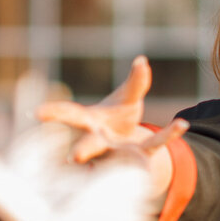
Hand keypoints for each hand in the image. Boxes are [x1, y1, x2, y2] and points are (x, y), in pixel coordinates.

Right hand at [37, 56, 188, 166]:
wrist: (132, 146)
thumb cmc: (119, 118)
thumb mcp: (127, 98)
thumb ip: (135, 82)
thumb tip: (142, 61)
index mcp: (91, 121)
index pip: (70, 115)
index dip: (54, 113)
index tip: (37, 113)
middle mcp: (102, 139)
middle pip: (90, 145)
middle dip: (83, 150)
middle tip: (74, 157)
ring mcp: (121, 150)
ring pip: (118, 154)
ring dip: (122, 156)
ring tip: (128, 159)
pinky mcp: (142, 154)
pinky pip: (156, 144)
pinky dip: (169, 133)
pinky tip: (182, 123)